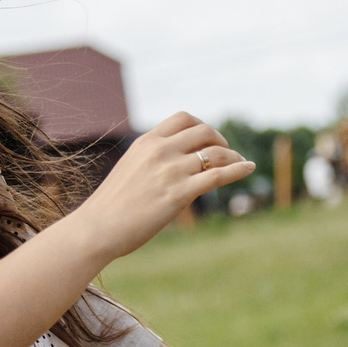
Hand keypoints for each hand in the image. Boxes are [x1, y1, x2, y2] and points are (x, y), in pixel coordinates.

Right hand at [73, 114, 254, 259]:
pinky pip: (218, 175)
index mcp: (146, 142)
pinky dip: (239, 169)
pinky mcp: (179, 194)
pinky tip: (250, 168)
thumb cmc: (111, 205)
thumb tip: (171, 161)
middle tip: (227, 153)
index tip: (210, 138)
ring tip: (241, 163)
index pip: (183, 118)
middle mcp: (160, 151)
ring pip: (215, 153)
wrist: (97, 228)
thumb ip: (151, 159)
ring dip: (234, 156)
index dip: (203, 126)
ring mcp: (171, 171)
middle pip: (204, 131)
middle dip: (221, 140)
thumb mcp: (130, 169)